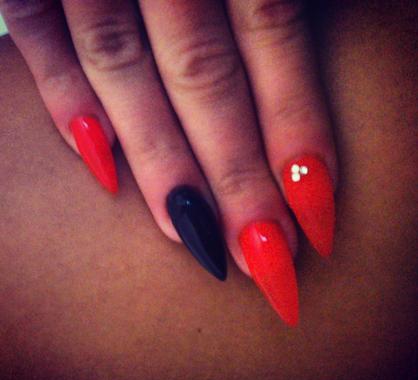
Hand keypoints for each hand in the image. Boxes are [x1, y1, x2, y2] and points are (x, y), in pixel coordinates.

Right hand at [0, 0, 336, 325]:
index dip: (297, 135)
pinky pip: (44, 39)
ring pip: (126, 71)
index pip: (272, 42)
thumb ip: (265, 6)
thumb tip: (299, 94)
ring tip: (193, 235)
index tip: (317, 219)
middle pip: (206, 78)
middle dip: (237, 176)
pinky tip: (100, 167)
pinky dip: (66, 103)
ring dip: (161, 161)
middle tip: (265, 260)